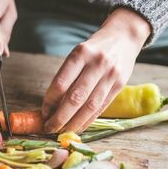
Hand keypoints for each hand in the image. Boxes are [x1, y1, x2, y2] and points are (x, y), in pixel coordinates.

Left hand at [42, 8, 150, 132]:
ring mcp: (110, 75)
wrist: (123, 37)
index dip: (50, 101)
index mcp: (81, 54)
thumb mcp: (78, 54)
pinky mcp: (120, 85)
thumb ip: (67, 76)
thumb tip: (52, 105)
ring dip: (74, 123)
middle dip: (60, 117)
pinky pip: (101, 108)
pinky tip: (78, 127)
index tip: (43, 112)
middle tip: (49, 128)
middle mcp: (97, 64)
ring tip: (62, 132)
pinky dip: (88, 120)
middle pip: (75, 98)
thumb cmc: (94, 48)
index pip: (61, 83)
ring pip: (90, 106)